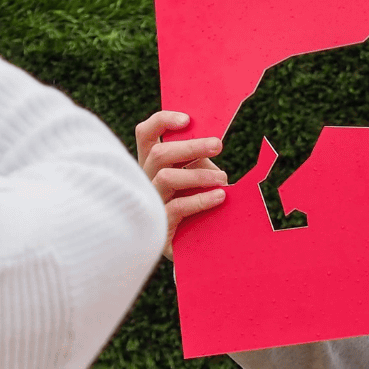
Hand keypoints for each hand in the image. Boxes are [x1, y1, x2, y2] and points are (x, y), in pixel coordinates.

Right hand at [135, 110, 227, 257]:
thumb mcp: (197, 178)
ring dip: (198, 175)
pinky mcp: (159, 225)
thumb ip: (198, 161)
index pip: (146, 134)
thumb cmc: (196, 205)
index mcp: (152, 164)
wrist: (193, 249)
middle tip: (218, 145)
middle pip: (159, 153)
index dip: (162, 121)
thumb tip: (210, 145)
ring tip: (223, 179)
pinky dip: (201, 199)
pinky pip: (177, 207)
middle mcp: (146, 180)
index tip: (188, 120)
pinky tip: (220, 197)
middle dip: (191, 146)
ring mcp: (150, 203)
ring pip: (166, 177)